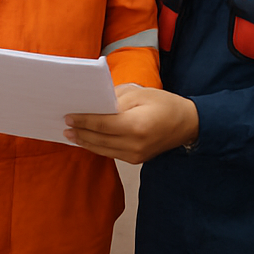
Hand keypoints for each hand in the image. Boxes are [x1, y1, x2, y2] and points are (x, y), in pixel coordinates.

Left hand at [64, 84, 198, 163]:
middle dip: (80, 132)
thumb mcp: (140, 93)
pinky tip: (89, 140)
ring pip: (103, 150)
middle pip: (99, 139)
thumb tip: (95, 105)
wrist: (188, 124)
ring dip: (86, 142)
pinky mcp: (136, 160)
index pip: (101, 124)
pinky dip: (98, 146)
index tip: (68, 116)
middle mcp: (134, 144)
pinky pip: (111, 153)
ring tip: (71, 134)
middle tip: (65, 126)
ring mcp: (135, 155)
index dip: (83, 120)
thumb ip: (115, 99)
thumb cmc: (165, 104)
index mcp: (135, 125)